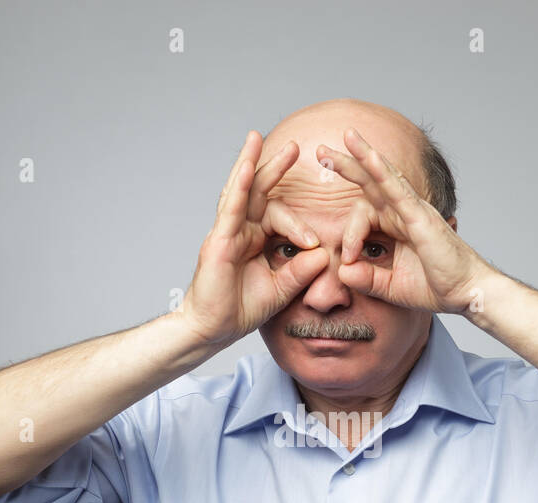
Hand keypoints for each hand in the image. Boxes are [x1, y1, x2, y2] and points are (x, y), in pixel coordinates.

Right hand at [181, 130, 330, 344]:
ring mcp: (226, 232)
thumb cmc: (239, 310)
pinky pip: (229, 209)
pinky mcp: (218, 240)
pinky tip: (245, 168)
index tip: (315, 243)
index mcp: (253, 240)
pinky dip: (237, 187)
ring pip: (240, 191)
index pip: (278, 217)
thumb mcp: (280, 290)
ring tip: (257, 138)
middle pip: (258, 192)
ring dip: (250, 163)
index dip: (299, 227)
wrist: (213, 330)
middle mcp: (239, 230)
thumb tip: (324, 254)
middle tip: (294, 147)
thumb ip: (301, 272)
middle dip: (274, 168)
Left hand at [315, 127, 496, 316]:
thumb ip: (365, 279)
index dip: (348, 236)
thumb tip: (342, 272)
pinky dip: (383, 172)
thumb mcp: (390, 286)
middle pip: (370, 181)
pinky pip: (399, 190)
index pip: (362, 214)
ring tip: (346, 135)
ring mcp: (413, 210)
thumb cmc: (435, 287)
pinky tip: (369, 157)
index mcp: (395, 225)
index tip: (348, 260)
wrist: (466, 293)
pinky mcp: (420, 217)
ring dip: (363, 155)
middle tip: (321, 150)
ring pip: (384, 175)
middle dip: (346, 164)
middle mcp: (403, 212)